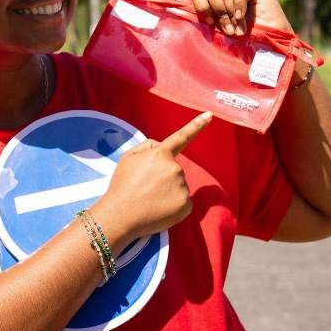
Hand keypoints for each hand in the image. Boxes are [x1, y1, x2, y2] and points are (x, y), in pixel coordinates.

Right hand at [94, 112, 212, 243]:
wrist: (120, 215)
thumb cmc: (121, 186)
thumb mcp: (128, 158)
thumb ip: (147, 146)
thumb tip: (162, 147)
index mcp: (160, 153)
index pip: (181, 137)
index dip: (197, 125)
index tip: (210, 115)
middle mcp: (175, 168)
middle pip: (174, 169)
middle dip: (162, 177)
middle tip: (144, 188)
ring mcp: (182, 187)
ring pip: (178, 186)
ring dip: (167, 192)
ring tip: (148, 199)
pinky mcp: (185, 205)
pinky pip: (182, 202)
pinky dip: (173, 206)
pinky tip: (158, 209)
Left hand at [191, 0, 293, 35]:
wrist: (269, 46)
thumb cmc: (242, 42)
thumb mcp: (219, 32)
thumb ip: (207, 20)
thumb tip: (183, 16)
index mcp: (213, 2)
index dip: (201, 6)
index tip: (209, 23)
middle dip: (219, 14)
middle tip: (229, 31)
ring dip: (231, 14)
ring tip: (239, 29)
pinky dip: (239, 4)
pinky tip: (242, 17)